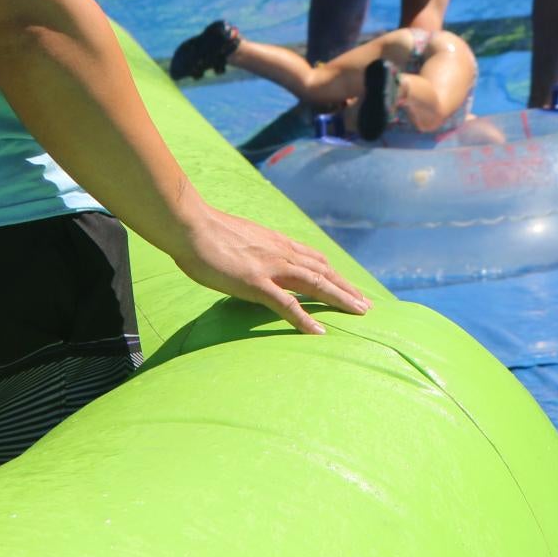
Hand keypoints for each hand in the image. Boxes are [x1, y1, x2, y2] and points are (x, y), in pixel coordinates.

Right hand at [174, 202, 371, 334]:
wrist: (189, 225)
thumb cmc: (206, 233)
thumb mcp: (240, 239)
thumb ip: (254, 250)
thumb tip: (256, 260)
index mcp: (277, 243)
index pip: (315, 259)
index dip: (335, 274)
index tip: (350, 286)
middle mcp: (281, 253)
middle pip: (323, 272)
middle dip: (347, 288)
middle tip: (367, 305)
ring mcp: (270, 267)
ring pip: (316, 284)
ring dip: (340, 299)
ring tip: (359, 313)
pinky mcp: (255, 282)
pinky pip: (286, 304)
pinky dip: (305, 318)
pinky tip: (319, 331)